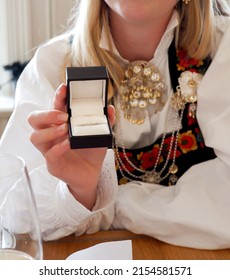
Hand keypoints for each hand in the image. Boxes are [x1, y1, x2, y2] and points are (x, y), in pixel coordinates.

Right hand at [28, 84, 114, 208]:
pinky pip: (49, 155)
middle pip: (34, 119)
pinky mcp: (53, 164)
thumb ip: (105, 121)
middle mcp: (51, 134)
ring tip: (65, 129)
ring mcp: (49, 149)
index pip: (53, 106)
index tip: (64, 88)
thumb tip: (109, 108)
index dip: (57, 96)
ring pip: (35, 136)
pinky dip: (58, 148)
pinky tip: (68, 144)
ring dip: (50, 131)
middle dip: (46, 114)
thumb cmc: (91, 150)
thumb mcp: (100, 134)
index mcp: (60, 123)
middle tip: (63, 116)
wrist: (92, 173)